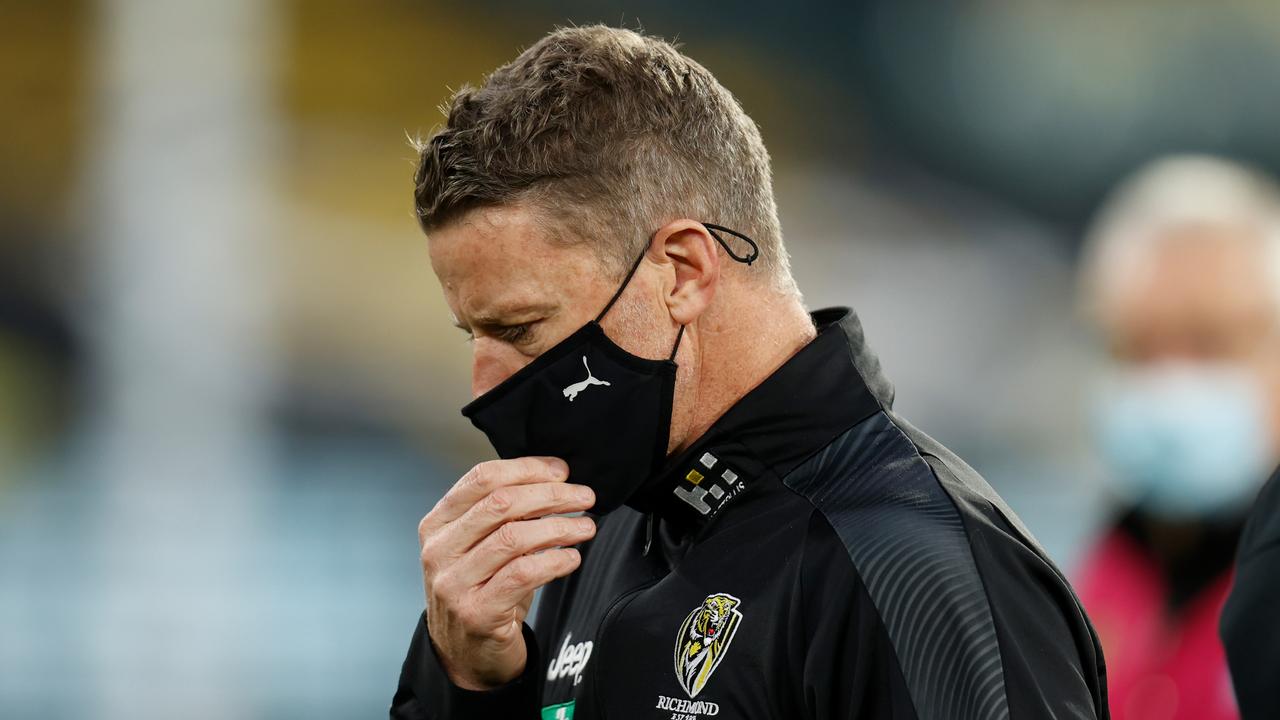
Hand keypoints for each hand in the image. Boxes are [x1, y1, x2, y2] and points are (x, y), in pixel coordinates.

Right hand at [418, 456, 596, 689]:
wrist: (466, 654)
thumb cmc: (482, 590)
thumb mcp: (482, 546)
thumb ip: (505, 514)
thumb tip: (557, 480)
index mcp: (438, 524)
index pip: (481, 478)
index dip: (526, 469)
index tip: (561, 471)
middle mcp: (439, 550)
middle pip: (501, 504)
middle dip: (551, 495)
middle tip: (584, 497)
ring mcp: (453, 583)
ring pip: (514, 537)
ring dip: (559, 527)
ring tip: (585, 527)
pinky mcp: (476, 612)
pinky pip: (523, 574)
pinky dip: (554, 561)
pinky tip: (572, 558)